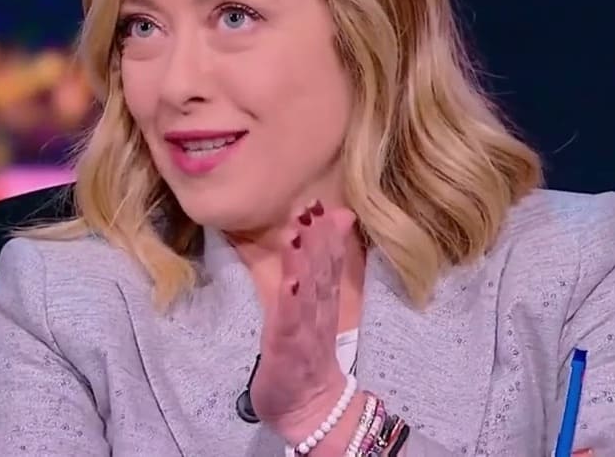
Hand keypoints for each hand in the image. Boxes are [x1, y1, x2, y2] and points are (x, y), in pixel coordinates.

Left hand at [249, 199, 357, 440]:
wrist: (310, 411)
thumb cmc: (305, 358)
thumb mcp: (314, 312)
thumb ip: (320, 274)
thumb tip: (325, 238)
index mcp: (322, 302)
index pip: (329, 263)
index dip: (328, 233)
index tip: (325, 204)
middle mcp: (317, 313)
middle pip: (321, 272)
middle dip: (318, 238)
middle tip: (315, 206)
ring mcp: (303, 331)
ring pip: (307, 292)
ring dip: (305, 261)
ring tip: (301, 232)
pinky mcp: (285, 350)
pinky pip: (289, 324)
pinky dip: (292, 303)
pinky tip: (291, 282)